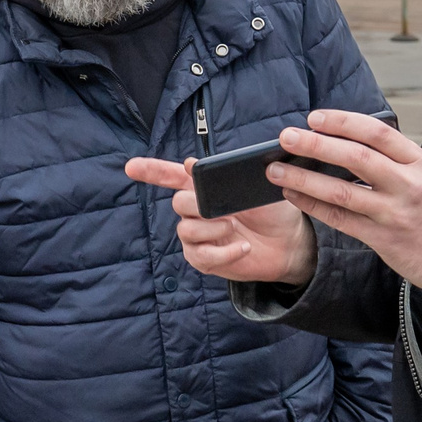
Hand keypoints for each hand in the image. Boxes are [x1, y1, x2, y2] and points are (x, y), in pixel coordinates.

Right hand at [124, 155, 317, 285]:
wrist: (290, 242)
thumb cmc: (273, 210)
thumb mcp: (256, 187)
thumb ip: (225, 175)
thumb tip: (190, 163)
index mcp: (204, 187)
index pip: (170, 176)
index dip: (150, 171)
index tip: (130, 167)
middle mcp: (196, 210)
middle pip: (178, 203)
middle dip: (197, 204)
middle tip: (224, 209)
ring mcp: (199, 236)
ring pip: (186, 230)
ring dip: (211, 228)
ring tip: (234, 227)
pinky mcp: (206, 259)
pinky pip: (201, 255)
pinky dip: (223, 251)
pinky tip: (242, 247)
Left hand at [266, 111, 421, 303]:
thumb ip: (390, 156)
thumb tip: (340, 137)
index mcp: (418, 160)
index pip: (377, 132)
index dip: (343, 122)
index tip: (314, 116)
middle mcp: (407, 184)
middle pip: (355, 158)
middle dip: (316, 145)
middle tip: (285, 137)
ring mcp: (394, 213)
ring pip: (342, 192)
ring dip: (304, 179)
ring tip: (276, 170)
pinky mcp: (384, 240)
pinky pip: (341, 220)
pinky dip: (313, 206)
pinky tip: (294, 195)